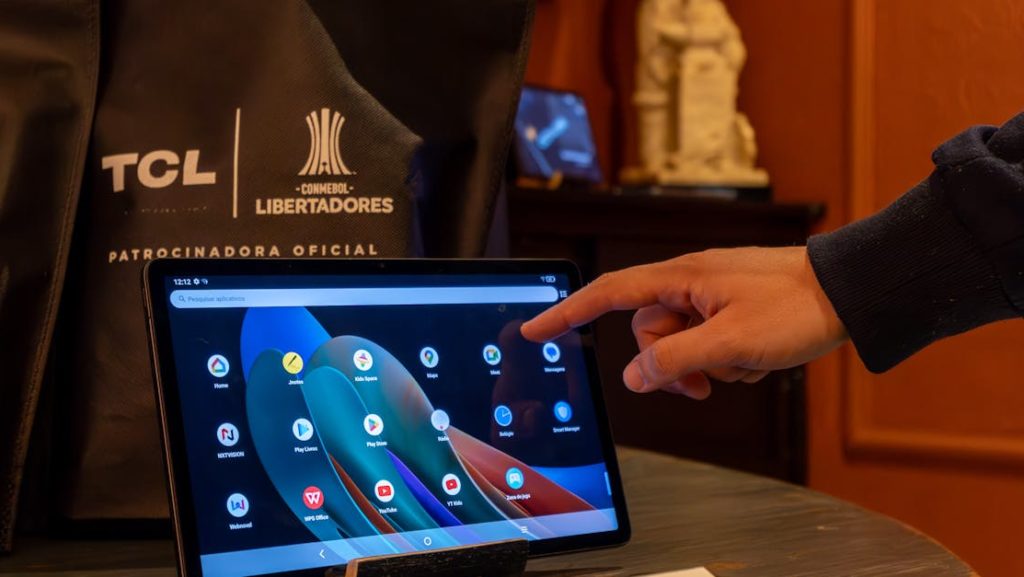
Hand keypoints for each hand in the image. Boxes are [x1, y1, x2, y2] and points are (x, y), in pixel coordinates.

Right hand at [520, 247, 846, 398]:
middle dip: (673, 365)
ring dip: (707, 367)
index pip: (609, 295)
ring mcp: (711, 298)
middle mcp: (689, 284)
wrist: (849, 293)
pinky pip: (709, 346)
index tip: (535, 328)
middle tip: (707, 383)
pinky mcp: (731, 312)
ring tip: (744, 366)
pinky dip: (729, 362)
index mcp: (680, 278)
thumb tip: (633, 378)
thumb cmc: (794, 307)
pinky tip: (758, 359)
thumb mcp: (730, 342)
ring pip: (681, 344)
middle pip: (649, 333)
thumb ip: (675, 361)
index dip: (568, 312)